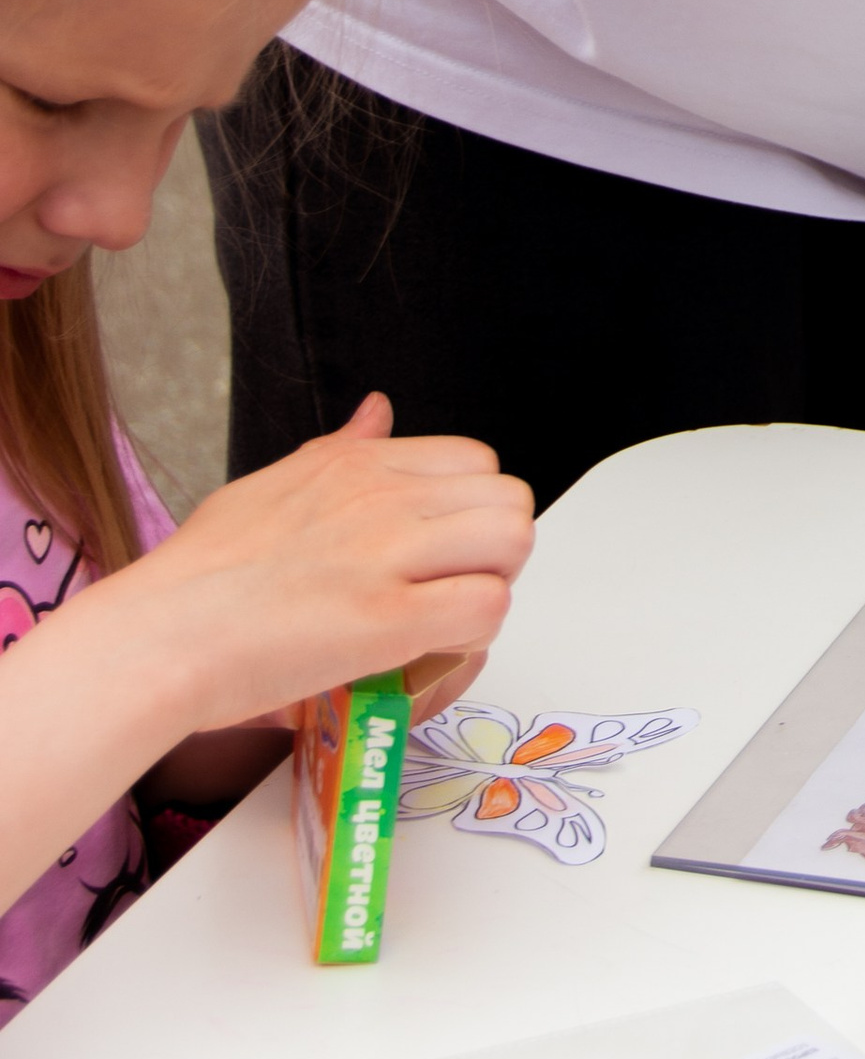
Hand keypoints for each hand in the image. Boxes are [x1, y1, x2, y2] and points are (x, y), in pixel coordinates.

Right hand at [105, 393, 535, 734]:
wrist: (158, 638)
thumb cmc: (199, 576)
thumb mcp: (271, 484)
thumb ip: (339, 449)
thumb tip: (378, 410)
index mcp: (358, 465)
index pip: (477, 460)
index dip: (471, 511)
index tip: (441, 549)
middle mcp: (382, 498)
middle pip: (509, 499)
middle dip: (495, 548)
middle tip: (452, 586)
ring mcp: (388, 556)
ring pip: (512, 544)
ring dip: (492, 586)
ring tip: (444, 617)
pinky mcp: (388, 620)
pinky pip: (486, 609)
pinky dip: (472, 636)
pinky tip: (427, 648)